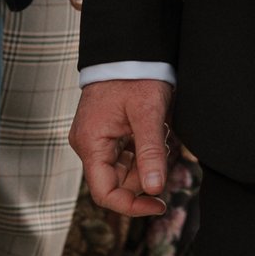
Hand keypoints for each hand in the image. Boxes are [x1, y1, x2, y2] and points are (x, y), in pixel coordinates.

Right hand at [72, 75, 173, 214]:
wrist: (127, 49)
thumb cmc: (135, 76)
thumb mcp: (148, 114)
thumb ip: (150, 153)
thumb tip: (154, 190)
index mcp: (91, 144)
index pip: (105, 193)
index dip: (132, 206)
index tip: (159, 204)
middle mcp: (88, 145)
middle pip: (117, 182)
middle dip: (145, 174)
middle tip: (166, 149)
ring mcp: (95, 140)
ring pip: (124, 169)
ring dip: (147, 161)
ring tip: (160, 133)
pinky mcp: (105, 134)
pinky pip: (125, 155)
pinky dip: (143, 151)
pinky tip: (155, 131)